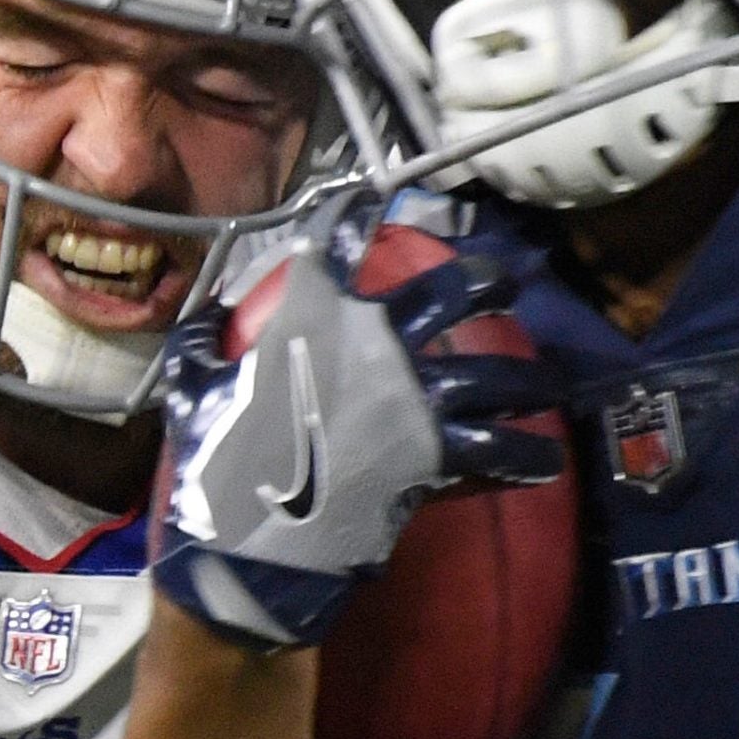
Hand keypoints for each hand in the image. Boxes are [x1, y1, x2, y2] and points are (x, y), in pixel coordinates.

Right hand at [150, 189, 563, 650]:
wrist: (251, 543)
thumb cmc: (216, 462)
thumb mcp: (190, 389)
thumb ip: (202, 344)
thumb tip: (204, 321)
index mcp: (318, 318)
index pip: (339, 241)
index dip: (356, 211)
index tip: (372, 196)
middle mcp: (380, 346)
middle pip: (452, 292)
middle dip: (485, 280)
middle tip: (502, 283)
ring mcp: (417, 402)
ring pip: (494, 376)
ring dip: (529, 381)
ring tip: (548, 387)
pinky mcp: (436, 459)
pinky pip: (496, 454)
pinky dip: (524, 460)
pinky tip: (543, 464)